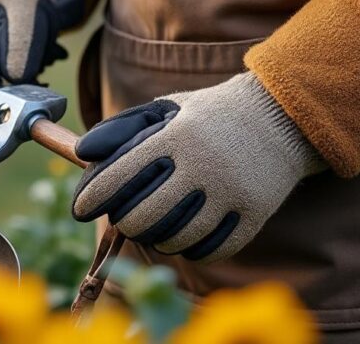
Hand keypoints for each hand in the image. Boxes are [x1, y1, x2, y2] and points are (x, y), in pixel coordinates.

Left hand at [71, 72, 325, 261]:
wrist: (281, 117)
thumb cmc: (209, 116)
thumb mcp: (167, 109)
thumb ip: (122, 128)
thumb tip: (80, 152)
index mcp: (177, 135)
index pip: (122, 173)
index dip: (93, 197)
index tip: (79, 210)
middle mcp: (203, 165)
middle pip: (144, 215)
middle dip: (124, 222)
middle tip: (123, 219)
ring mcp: (230, 193)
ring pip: (175, 238)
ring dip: (154, 239)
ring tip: (151, 228)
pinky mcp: (254, 215)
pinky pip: (209, 251)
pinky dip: (188, 249)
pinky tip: (182, 236)